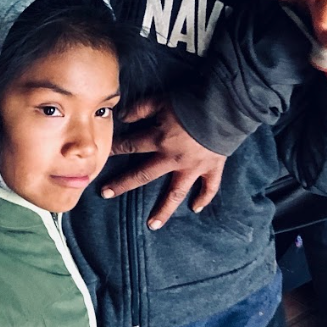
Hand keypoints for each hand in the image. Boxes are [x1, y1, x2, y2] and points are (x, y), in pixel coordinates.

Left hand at [103, 97, 227, 227]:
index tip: (99, 157)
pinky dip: (204, 198)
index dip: (114, 150)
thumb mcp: (162, 100)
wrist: (226, 106)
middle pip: (143, 175)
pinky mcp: (212, 167)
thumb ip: (140, 109)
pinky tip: (195, 209)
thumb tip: (121, 116)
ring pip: (175, 193)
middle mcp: (173, 158)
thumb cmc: (192, 102)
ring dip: (163, 210)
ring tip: (151, 225)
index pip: (130, 146)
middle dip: (123, 184)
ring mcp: (193, 166)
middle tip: (105, 193)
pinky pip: (209, 187)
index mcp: (159, 139)